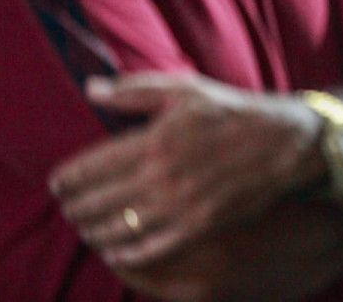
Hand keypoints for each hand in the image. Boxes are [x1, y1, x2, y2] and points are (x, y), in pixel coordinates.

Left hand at [49, 73, 323, 268]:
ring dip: (92, 231)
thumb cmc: (233, 111)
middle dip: (74, 207)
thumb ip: (134, 90)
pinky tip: (114, 251)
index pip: (89, 168)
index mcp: (154, 139)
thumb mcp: (185, 89)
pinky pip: (149, 248)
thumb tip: (90, 88)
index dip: (66, 179)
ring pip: (117, 228)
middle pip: (96, 202)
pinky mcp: (199, 225)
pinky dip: (125, 253)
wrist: (284, 141)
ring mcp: (180, 204)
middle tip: (67, 207)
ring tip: (85, 227)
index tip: (58, 182)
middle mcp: (162, 175)